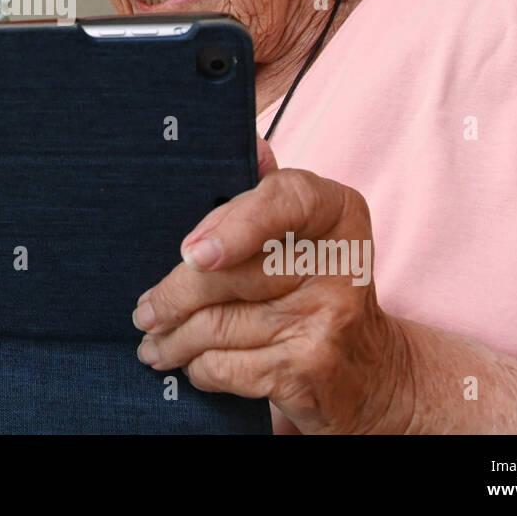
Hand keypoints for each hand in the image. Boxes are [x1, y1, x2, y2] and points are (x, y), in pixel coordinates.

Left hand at [131, 139, 412, 433]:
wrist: (372, 371)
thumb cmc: (316, 286)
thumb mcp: (305, 232)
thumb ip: (269, 195)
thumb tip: (247, 144)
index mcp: (337, 213)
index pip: (285, 201)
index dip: (233, 223)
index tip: (189, 252)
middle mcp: (338, 264)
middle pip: (232, 274)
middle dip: (173, 296)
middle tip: (144, 311)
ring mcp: (328, 320)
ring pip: (218, 326)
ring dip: (173, 340)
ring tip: (153, 343)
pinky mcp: (309, 371)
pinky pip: (228, 367)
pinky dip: (199, 369)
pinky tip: (190, 365)